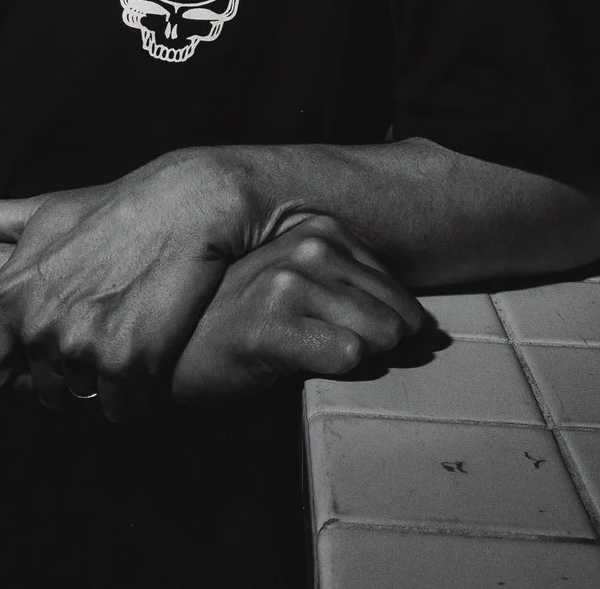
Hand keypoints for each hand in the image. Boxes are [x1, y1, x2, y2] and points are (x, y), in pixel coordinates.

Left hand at [0, 153, 267, 420]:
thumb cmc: (112, 208)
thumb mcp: (41, 211)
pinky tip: (147, 357)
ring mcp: (81, 347)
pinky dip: (135, 396)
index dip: (15, 372)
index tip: (39, 359)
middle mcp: (38, 326)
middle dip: (66, 375)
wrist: (185, 206)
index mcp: (9, 297)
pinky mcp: (127, 363)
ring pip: (80, 401)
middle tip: (98, 339)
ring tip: (124, 340)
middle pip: (41, 393)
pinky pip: (120, 410)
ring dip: (101, 384)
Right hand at [171, 214, 425, 406]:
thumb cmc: (242, 324)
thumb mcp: (304, 290)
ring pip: (376, 335)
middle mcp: (307, 246)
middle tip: (317, 350)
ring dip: (350, 359)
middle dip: (374, 348)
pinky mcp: (269, 324)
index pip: (397, 291)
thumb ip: (356, 293)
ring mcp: (287, 281)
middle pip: (394, 317)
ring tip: (302, 353)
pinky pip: (344, 354)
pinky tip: (295, 362)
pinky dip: (331, 368)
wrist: (177, 352)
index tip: (338, 337)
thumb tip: (421, 327)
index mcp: (321, 231)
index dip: (383, 327)